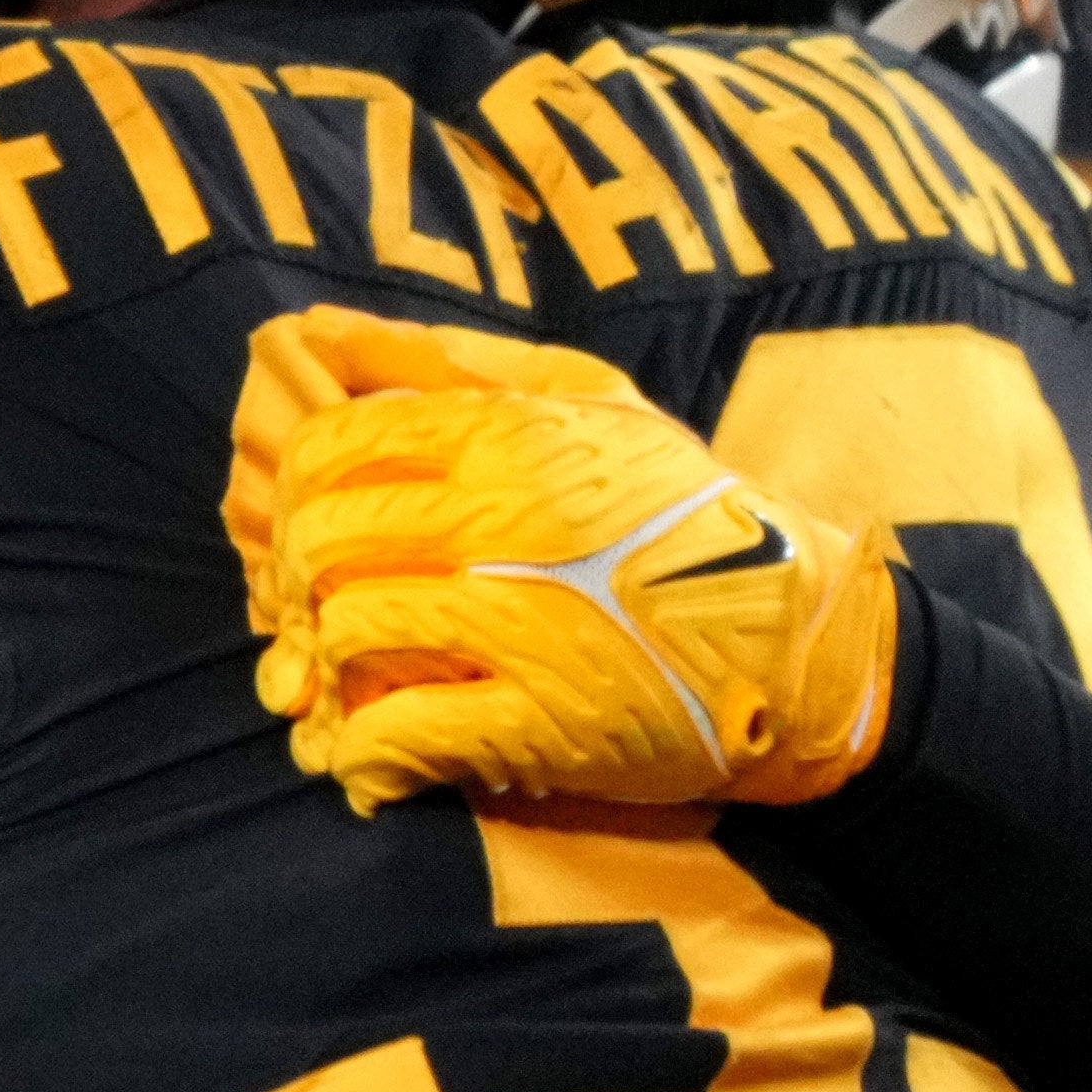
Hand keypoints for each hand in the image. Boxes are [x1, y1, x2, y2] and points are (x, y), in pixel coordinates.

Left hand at [227, 307, 895, 811]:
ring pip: (347, 631)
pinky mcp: (539, 722)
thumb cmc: (683, 513)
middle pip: (322, 539)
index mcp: (511, 438)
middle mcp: (508, 522)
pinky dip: (366, 753)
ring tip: (354, 679)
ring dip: (330, 666)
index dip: (295, 494)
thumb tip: (325, 335)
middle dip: (298, 582)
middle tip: (318, 611)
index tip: (312, 529)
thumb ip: (456, 364)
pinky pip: (397, 733)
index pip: (330, 446)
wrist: (796, 639)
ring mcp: (522, 623)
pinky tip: (379, 756)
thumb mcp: (591, 401)